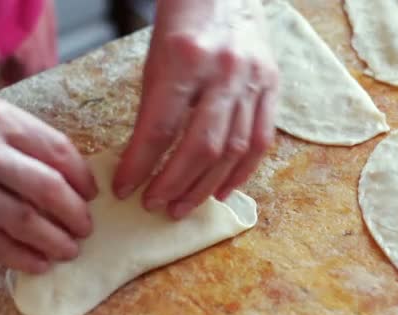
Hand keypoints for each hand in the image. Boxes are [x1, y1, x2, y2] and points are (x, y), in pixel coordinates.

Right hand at [0, 89, 96, 273]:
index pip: (58, 150)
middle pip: (48, 189)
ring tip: (69, 250)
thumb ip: (15, 131)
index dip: (83, 177)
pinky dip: (18, 257)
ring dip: (54, 240)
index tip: (91, 193)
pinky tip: (37, 264)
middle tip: (86, 227)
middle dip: (76, 214)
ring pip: (23, 220)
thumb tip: (63, 169)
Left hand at [113, 0, 278, 218]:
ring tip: (183, 207)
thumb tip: (145, 160)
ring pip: (233, 150)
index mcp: (184, 59)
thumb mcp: (157, 58)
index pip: (160, 127)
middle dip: (174, 184)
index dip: (140, 165)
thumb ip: (155, 108)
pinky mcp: (273, 87)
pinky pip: (261, 141)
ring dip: (205, 187)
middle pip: (201, 146)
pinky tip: (222, 191)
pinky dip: (241, 173)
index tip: (125, 188)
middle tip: (155, 205)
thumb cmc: (183, 23)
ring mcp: (254, 80)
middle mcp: (224, 72)